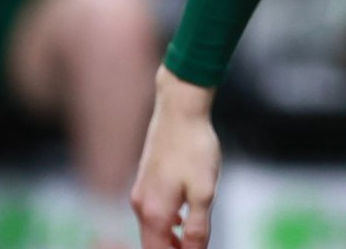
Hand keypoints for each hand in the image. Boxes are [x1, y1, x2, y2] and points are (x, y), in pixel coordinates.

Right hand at [133, 68, 221, 248]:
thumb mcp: (204, 191)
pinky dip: (167, 222)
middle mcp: (141, 205)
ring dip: (170, 238)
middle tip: (196, 246)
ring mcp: (140, 192)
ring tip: (192, 240)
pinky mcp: (145, 180)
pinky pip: (152, 212)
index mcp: (154, 213)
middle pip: (153, 243)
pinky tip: (183, 217)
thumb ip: (198, 227)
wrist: (179, 110)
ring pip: (152, 228)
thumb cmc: (194, 148)